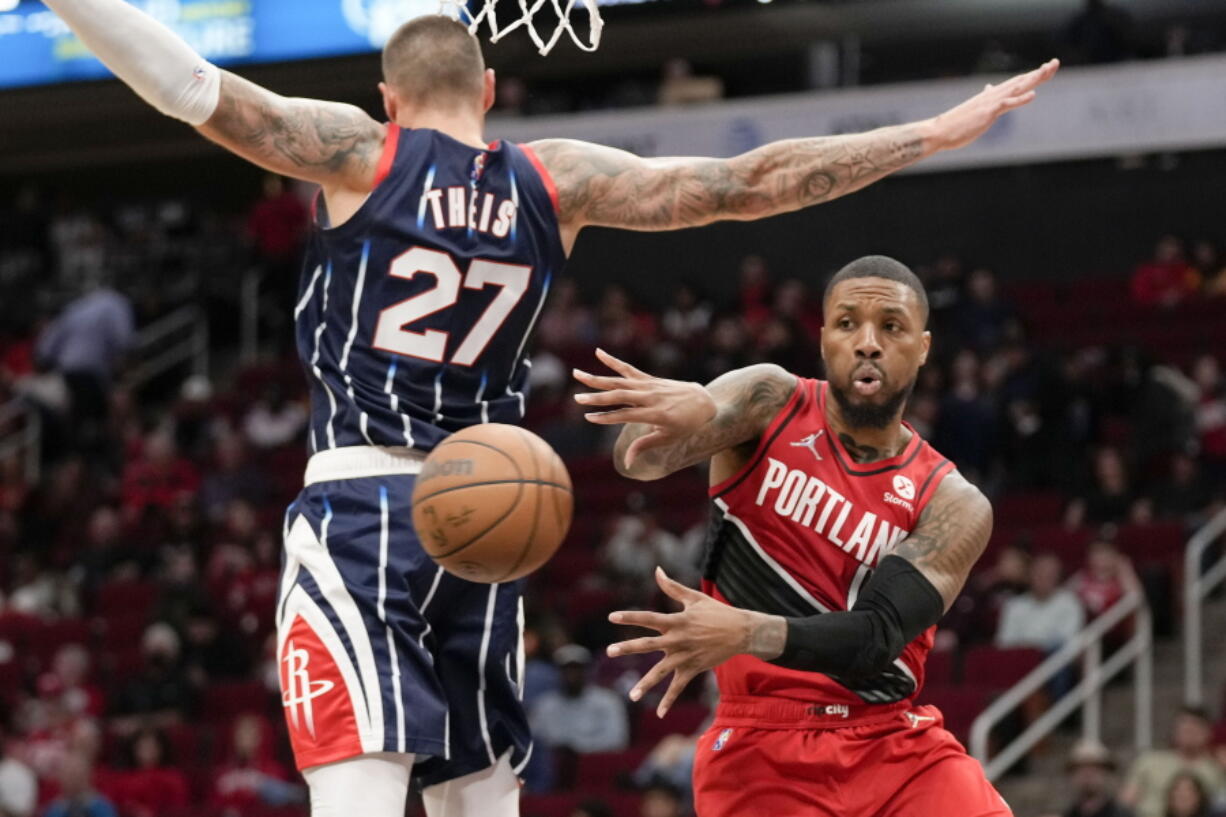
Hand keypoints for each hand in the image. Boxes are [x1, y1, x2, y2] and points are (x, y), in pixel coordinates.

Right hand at [573, 349, 716, 469]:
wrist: (703, 402)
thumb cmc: (686, 425)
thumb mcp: (668, 439)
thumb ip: (644, 446)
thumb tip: (627, 463)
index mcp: (655, 414)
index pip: (626, 415)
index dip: (607, 418)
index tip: (589, 418)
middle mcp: (651, 397)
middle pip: (620, 396)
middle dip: (597, 397)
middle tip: (576, 398)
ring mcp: (649, 386)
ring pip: (619, 381)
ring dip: (597, 378)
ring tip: (577, 374)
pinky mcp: (649, 379)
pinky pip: (629, 369)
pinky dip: (613, 361)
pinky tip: (599, 353)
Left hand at [606, 567, 763, 717]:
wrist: (742, 632)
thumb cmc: (717, 612)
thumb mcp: (694, 598)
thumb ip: (672, 587)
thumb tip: (657, 570)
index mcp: (677, 621)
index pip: (649, 618)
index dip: (630, 617)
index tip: (612, 617)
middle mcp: (678, 640)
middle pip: (648, 644)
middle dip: (628, 648)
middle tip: (609, 652)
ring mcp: (685, 656)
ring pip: (661, 672)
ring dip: (646, 683)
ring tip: (632, 695)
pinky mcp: (693, 669)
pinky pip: (678, 687)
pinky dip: (669, 700)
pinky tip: (659, 713)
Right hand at [926, 59, 1059, 151]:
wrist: (940, 131)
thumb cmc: (956, 124)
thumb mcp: (975, 108)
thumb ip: (985, 98)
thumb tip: (989, 87)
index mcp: (992, 96)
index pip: (1016, 82)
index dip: (1032, 75)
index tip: (1046, 69)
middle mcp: (993, 96)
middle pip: (1021, 81)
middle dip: (1039, 73)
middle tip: (1055, 63)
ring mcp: (990, 103)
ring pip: (1016, 88)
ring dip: (1033, 79)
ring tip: (1048, 70)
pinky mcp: (987, 113)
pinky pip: (1006, 104)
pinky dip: (1020, 99)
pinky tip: (1033, 94)